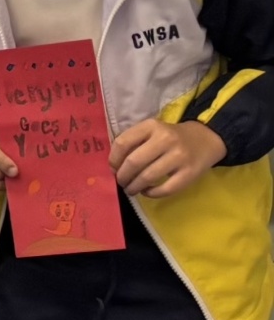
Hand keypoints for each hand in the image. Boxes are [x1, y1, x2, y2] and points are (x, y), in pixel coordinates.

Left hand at [110, 118, 224, 197]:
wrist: (205, 139)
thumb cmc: (171, 137)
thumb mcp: (152, 131)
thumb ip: (134, 142)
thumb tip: (114, 166)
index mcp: (152, 126)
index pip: (123, 143)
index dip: (113, 159)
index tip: (113, 168)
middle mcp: (165, 139)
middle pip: (134, 162)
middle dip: (122, 176)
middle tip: (121, 182)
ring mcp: (179, 157)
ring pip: (147, 177)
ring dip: (134, 187)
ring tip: (131, 189)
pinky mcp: (189, 173)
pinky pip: (165, 189)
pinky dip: (151, 193)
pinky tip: (146, 192)